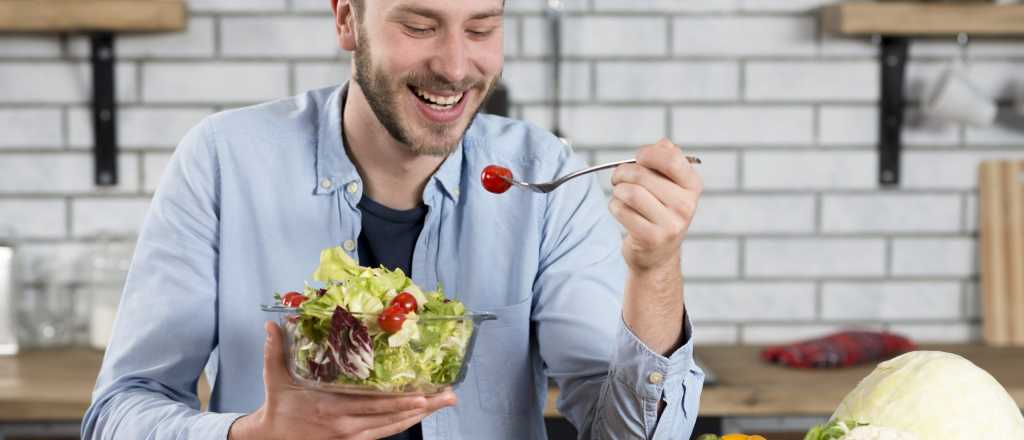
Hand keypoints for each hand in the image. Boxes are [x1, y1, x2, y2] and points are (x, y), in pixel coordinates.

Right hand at [228, 321, 456, 439]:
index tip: (422, 393)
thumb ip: (275, 350)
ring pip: (391, 427)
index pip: (370, 404)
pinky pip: (383, 434)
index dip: (398, 401)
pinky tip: (420, 415)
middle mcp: (345, 423)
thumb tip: (271, 323)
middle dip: (422, 406)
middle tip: (448, 396)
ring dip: (420, 416)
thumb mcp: (275, 378)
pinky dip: (403, 424)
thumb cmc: (278, 406)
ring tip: (444, 403)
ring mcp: (350, 435)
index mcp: (330, 406)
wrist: (269, 438)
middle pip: (390, 416)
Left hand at [609, 138, 702, 272]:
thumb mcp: (670, 184)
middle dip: (622, 172)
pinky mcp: (652, 238)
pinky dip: (614, 206)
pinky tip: (620, 210)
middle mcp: (686, 205)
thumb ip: (667, 159)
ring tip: (619, 194)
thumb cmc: (659, 211)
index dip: (648, 154)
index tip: (638, 158)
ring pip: (630, 192)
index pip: (671, 159)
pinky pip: (621, 210)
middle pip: (641, 174)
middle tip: (618, 178)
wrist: (658, 254)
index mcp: (692, 186)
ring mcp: (671, 224)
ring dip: (617, 190)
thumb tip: (662, 144)